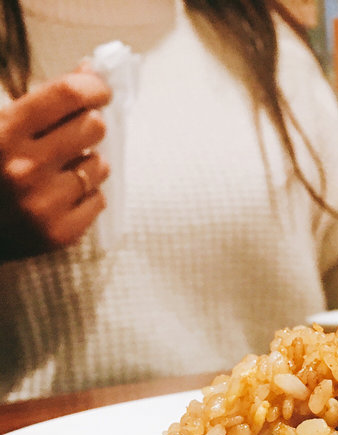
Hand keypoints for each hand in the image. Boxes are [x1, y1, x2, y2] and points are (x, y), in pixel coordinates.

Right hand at [0, 69, 111, 260]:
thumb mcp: (1, 125)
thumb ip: (43, 98)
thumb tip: (89, 70)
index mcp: (3, 131)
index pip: (68, 94)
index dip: (93, 87)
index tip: (100, 90)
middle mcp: (24, 167)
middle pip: (94, 127)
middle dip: (89, 125)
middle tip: (76, 133)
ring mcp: (44, 204)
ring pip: (100, 165)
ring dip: (88, 163)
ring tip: (61, 170)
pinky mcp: (60, 233)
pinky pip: (99, 199)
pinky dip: (86, 194)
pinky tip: (61, 195)